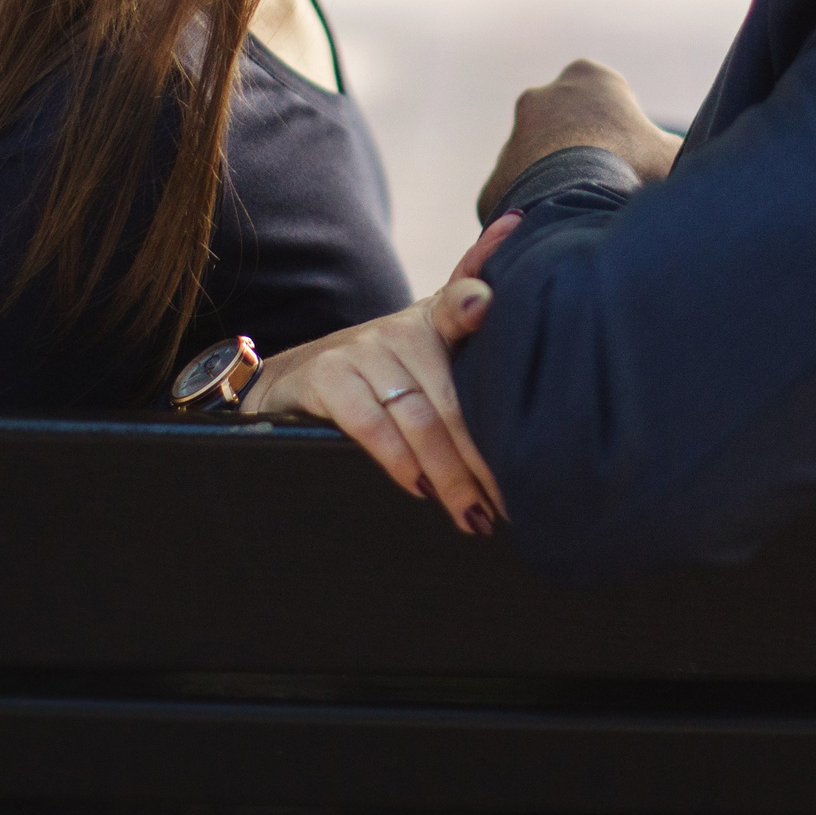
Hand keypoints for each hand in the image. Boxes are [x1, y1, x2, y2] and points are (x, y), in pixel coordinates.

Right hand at [240, 211, 521, 533]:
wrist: (294, 381)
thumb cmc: (380, 377)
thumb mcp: (428, 356)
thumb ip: (473, 346)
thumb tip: (522, 350)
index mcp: (435, 319)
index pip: (463, 300)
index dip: (476, 301)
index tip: (488, 305)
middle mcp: (402, 326)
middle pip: (453, 395)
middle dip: (484, 457)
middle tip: (509, 501)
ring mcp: (362, 348)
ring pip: (419, 417)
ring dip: (450, 475)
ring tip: (474, 514)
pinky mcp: (327, 376)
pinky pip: (372, 425)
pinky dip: (400, 462)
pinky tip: (422, 490)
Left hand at [477, 58, 681, 220]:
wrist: (572, 201)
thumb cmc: (633, 168)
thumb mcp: (675, 152)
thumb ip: (682, 149)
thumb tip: (701, 166)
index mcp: (589, 77)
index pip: (608, 97)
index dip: (626, 134)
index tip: (635, 162)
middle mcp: (542, 97)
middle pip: (568, 130)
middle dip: (584, 156)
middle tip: (609, 191)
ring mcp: (512, 139)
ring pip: (539, 168)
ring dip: (557, 189)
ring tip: (584, 220)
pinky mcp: (493, 182)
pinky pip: (519, 205)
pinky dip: (535, 220)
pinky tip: (559, 239)